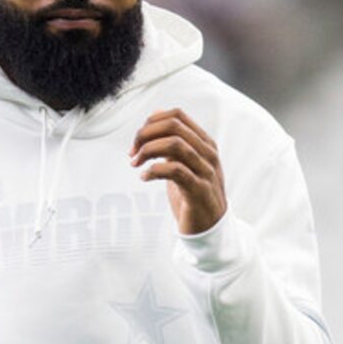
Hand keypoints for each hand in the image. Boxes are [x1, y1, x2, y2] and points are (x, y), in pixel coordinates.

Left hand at [130, 108, 226, 236]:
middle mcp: (207, 153)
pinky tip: (145, 177)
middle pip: (174, 126)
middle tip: (132, 151)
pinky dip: (154, 170)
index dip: (152, 121)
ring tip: (136, 163)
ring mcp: (205, 170)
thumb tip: (155, 115)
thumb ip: (172, 142)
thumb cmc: (193, 196)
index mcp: (204, 143)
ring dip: (148, 151)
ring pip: (175, 144)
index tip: (138, 139)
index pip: (177, 115)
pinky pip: (175, 170)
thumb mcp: (183, 164)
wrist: (210, 228)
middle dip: (146, 135)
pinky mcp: (199, 190)